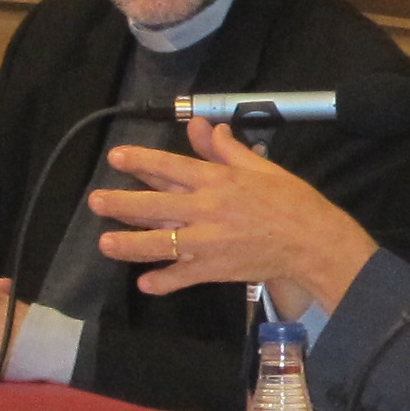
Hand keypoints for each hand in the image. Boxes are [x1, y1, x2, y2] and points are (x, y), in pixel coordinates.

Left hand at [87, 120, 377, 319]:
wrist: (313, 242)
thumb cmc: (291, 200)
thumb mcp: (261, 168)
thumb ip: (227, 150)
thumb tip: (205, 127)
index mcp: (217, 181)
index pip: (170, 167)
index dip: (140, 161)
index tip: (116, 158)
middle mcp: (205, 210)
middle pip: (153, 205)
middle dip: (120, 203)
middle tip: (95, 201)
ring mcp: (207, 242)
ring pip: (160, 243)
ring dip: (129, 244)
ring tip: (106, 243)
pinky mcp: (215, 269)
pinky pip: (183, 276)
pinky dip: (164, 281)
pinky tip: (145, 283)